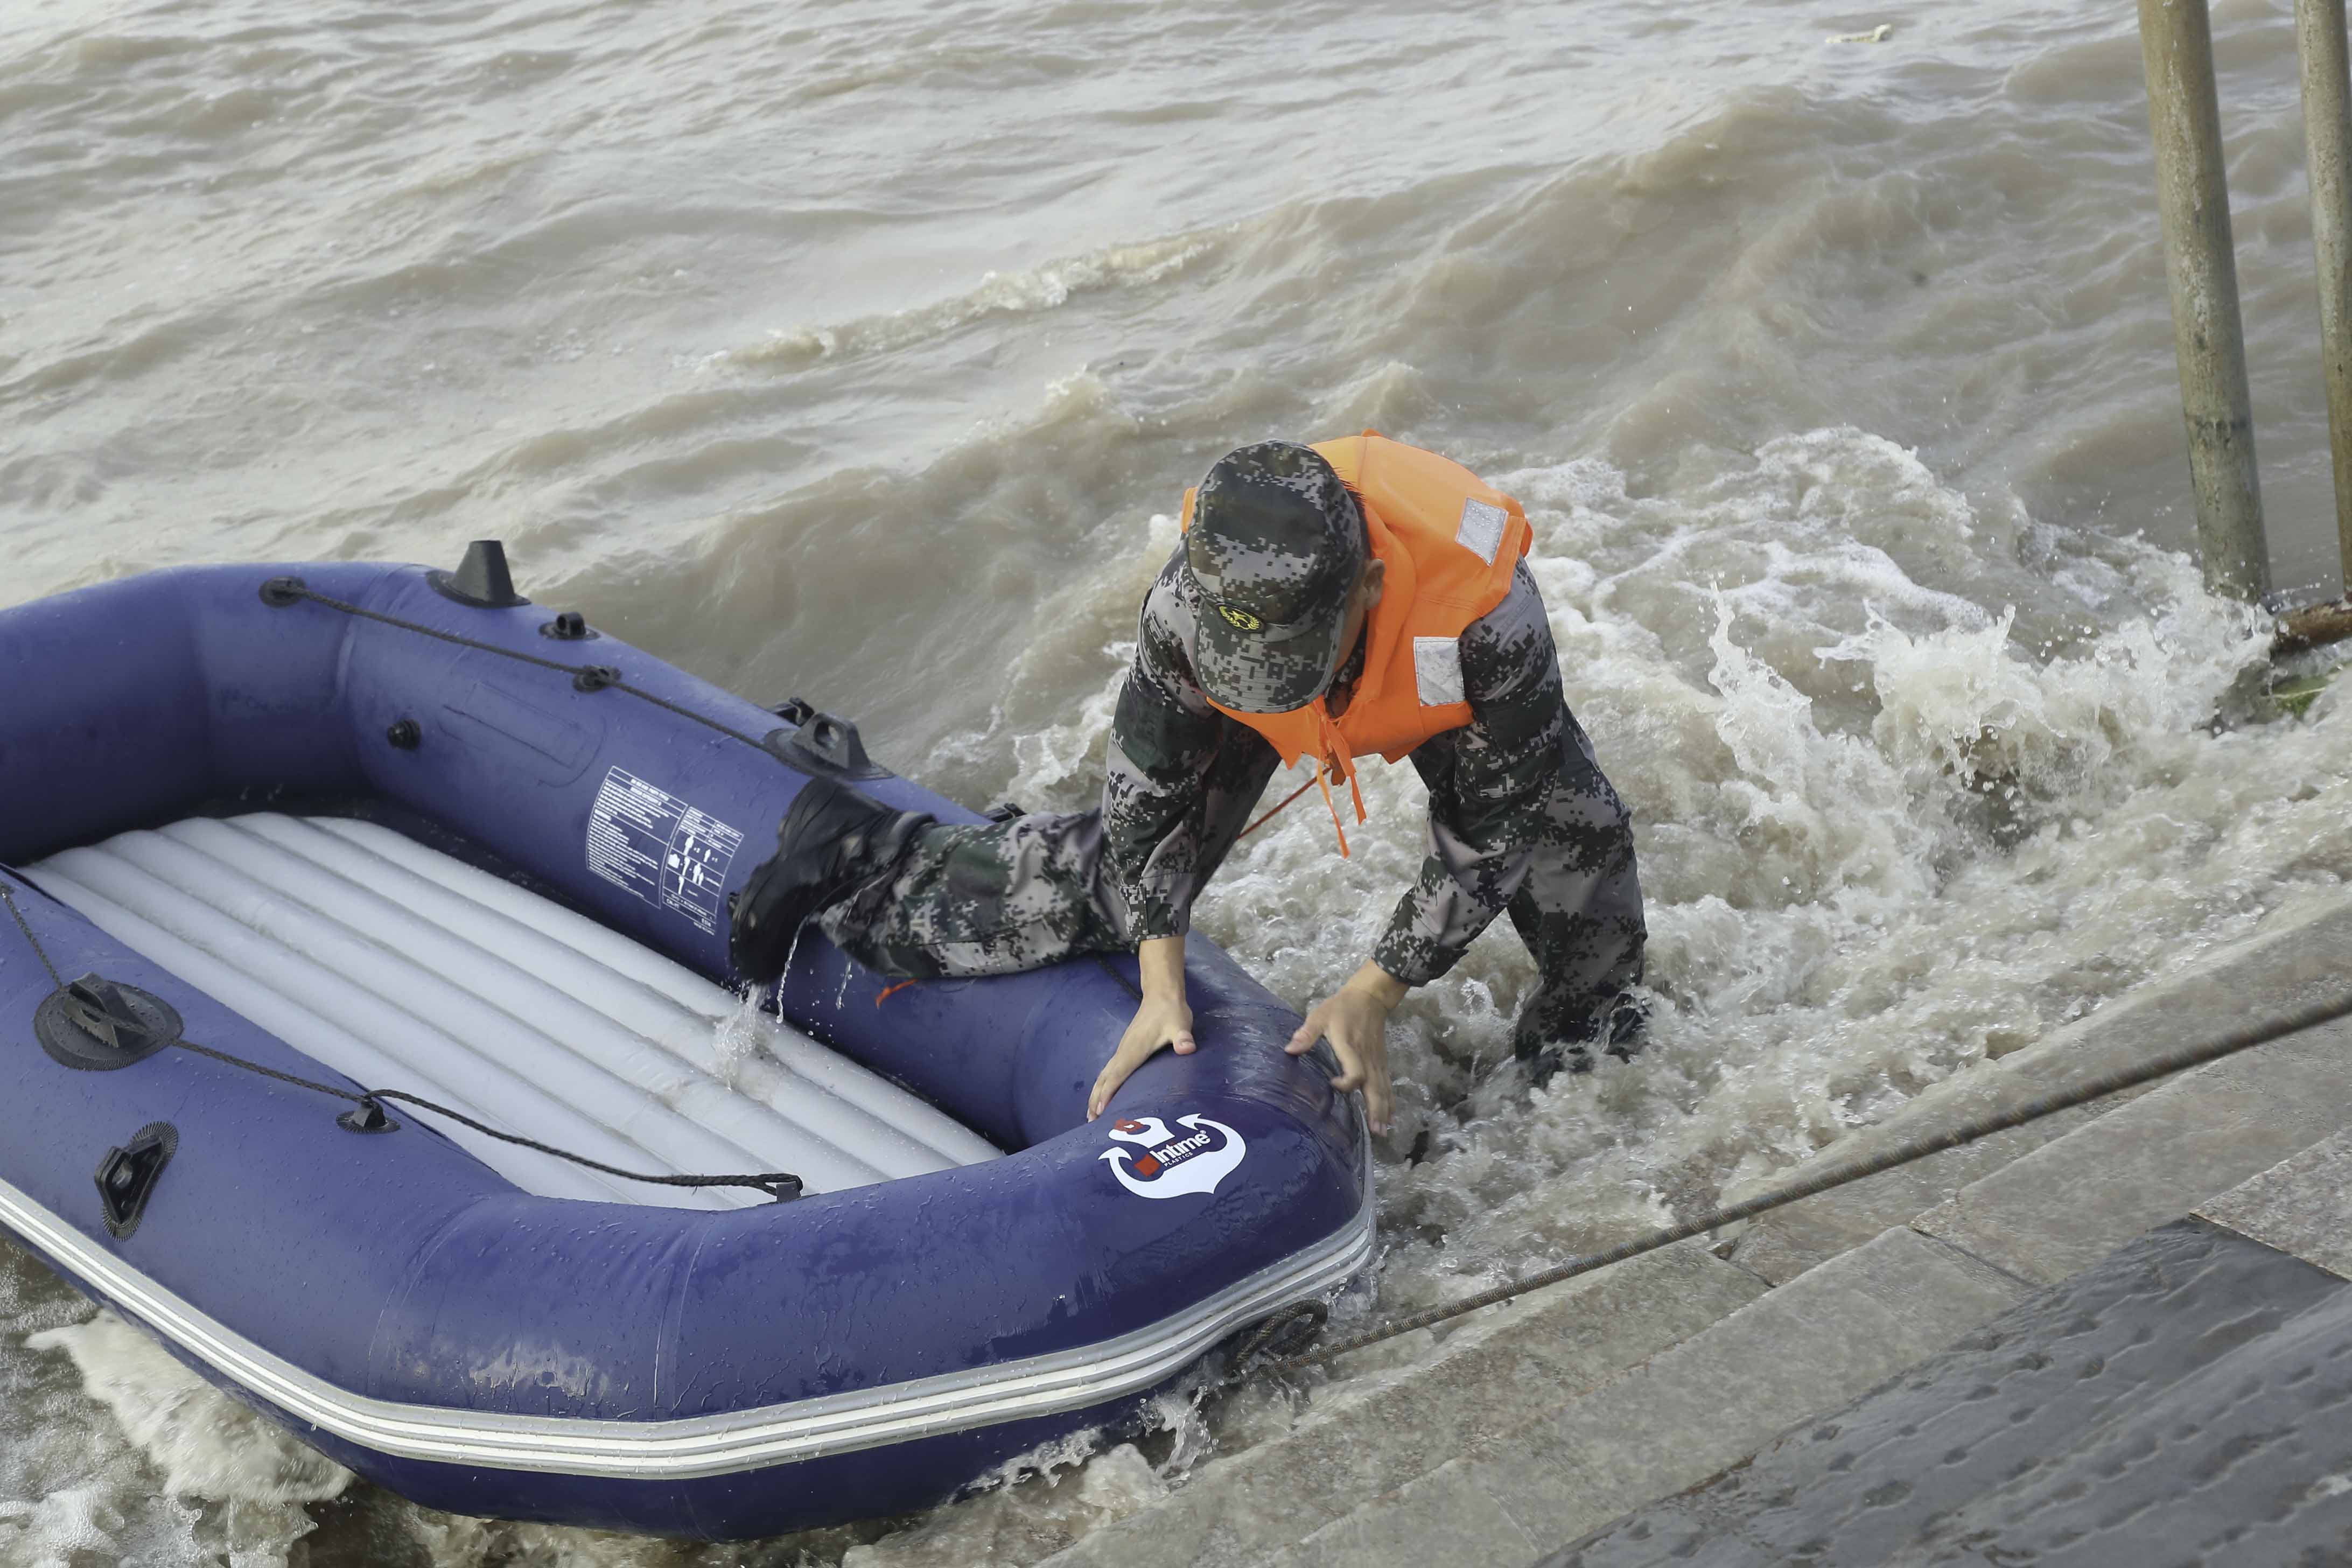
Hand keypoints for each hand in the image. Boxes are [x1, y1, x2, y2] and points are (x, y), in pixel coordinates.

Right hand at [1089, 935, 1192, 1118]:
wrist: (1162, 995)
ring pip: (1104, 1075)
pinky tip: (1103, 1096)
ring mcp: (1123, 1050)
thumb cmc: (1171, 1012)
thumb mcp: (1180, 1024)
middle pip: (1105, 1078)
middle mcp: (1124, 1051)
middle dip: (1096, 1099)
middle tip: (1091, 1121)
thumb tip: (1187, 1048)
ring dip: (1096, 1094)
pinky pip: (1109, 1072)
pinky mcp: (1125, 1050)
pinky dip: (1103, 1086)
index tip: (1100, 1110)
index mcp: (1134, 1049)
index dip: (1108, 1092)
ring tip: (1091, 1115)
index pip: (1118, 1073)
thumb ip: (1183, 1037)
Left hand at [1286, 961, 1405, 1132]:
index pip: (1355, 1071)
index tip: (1333, 1085)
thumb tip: (1289, 1049)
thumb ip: (1306, 1033)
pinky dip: (1390, 1101)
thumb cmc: (1341, 1008)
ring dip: (1384, 1110)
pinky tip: (1390, 1116)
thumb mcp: (1320, 1015)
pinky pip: (1388, 1084)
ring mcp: (1377, 1061)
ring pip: (1383, 1088)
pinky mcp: (1382, 1062)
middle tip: (1376, 1131)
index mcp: (1350, 1046)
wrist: (1370, 997)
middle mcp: (1366, 1057)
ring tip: (1383, 1131)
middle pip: (1374, 1087)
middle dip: (1375, 1109)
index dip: (1347, 1083)